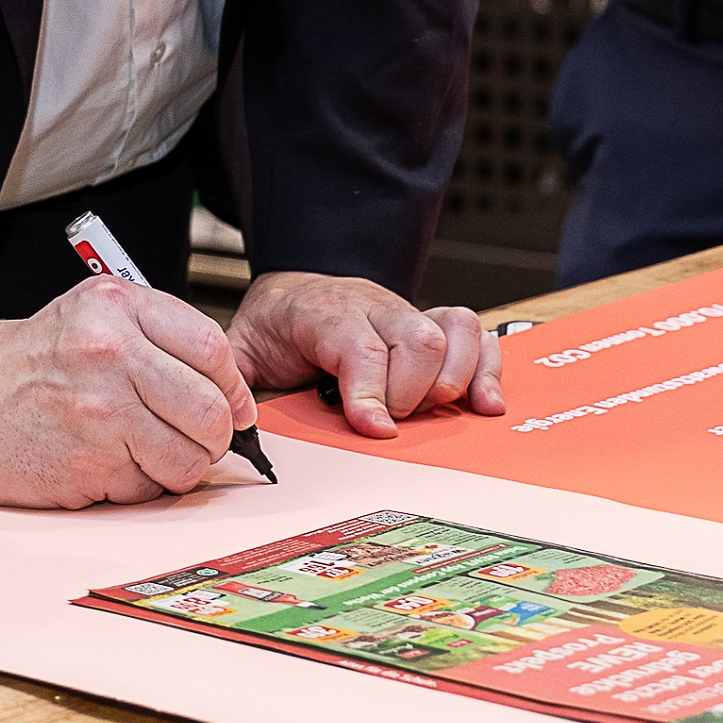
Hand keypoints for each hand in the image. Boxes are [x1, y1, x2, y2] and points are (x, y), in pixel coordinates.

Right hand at [0, 278, 254, 508]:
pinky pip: (148, 489)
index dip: (234, 388)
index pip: (213, 349)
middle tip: (198, 439)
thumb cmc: (30, 362)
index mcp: (119, 308)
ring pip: (188, 460)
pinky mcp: (86, 465)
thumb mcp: (93, 314)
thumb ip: (160, 338)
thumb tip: (230, 391)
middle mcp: (112, 354)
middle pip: (211, 411)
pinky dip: (140, 487)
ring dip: (181, 467)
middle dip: (216, 436)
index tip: (235, 407)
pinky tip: (110, 465)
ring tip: (149, 453)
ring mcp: (100, 413)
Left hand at [231, 269, 504, 440]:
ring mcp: (409, 312)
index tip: (377, 430)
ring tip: (435, 414)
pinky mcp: (434, 324)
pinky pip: (477, 334)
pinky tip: (483, 404)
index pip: (360, 345)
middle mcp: (375, 306)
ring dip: (453, 380)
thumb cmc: (275, 326)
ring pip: (456, 329)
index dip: (371, 391)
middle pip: (417, 340)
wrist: (295, 292)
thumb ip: (234, 384)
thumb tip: (234, 428)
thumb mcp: (241, 350)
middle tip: (392, 422)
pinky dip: (488, 369)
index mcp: (324, 312)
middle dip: (411, 393)